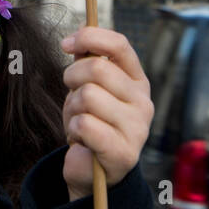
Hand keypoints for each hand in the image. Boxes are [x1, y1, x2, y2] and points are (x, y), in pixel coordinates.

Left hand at [59, 26, 153, 200]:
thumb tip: (76, 38)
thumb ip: (87, 61)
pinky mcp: (124, 152)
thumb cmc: (90, 122)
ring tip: (79, 121)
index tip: (65, 44)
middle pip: (97, 68)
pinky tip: (81, 139)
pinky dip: (73, 129)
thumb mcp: (88, 85)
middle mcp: (143, 102)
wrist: (92, 171)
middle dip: (72, 77)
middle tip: (72, 94)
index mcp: (137, 81)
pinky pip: (85, 124)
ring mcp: (137, 128)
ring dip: (73, 108)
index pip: (119, 45)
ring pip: (88, 96)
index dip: (90, 37)